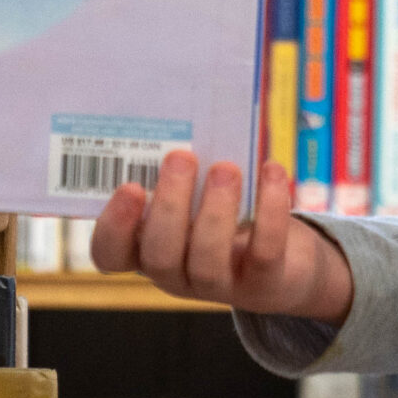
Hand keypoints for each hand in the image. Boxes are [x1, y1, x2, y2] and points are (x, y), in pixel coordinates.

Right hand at [89, 151, 354, 322]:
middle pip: (159, 256)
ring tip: (225, 168)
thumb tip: (176, 112)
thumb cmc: (225, 212)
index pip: (110, 254)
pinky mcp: (264, 284)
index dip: (113, 227)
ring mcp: (220, 285)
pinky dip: (269, 210)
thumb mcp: (196, 193)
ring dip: (215, 210)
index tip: (129, 186)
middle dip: (169, 206)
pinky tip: (270, 172)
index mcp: (147, 249)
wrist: (287, 260)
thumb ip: (179, 171)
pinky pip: (264, 253)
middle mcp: (177, 274)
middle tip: (181, 157)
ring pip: (208, 261)